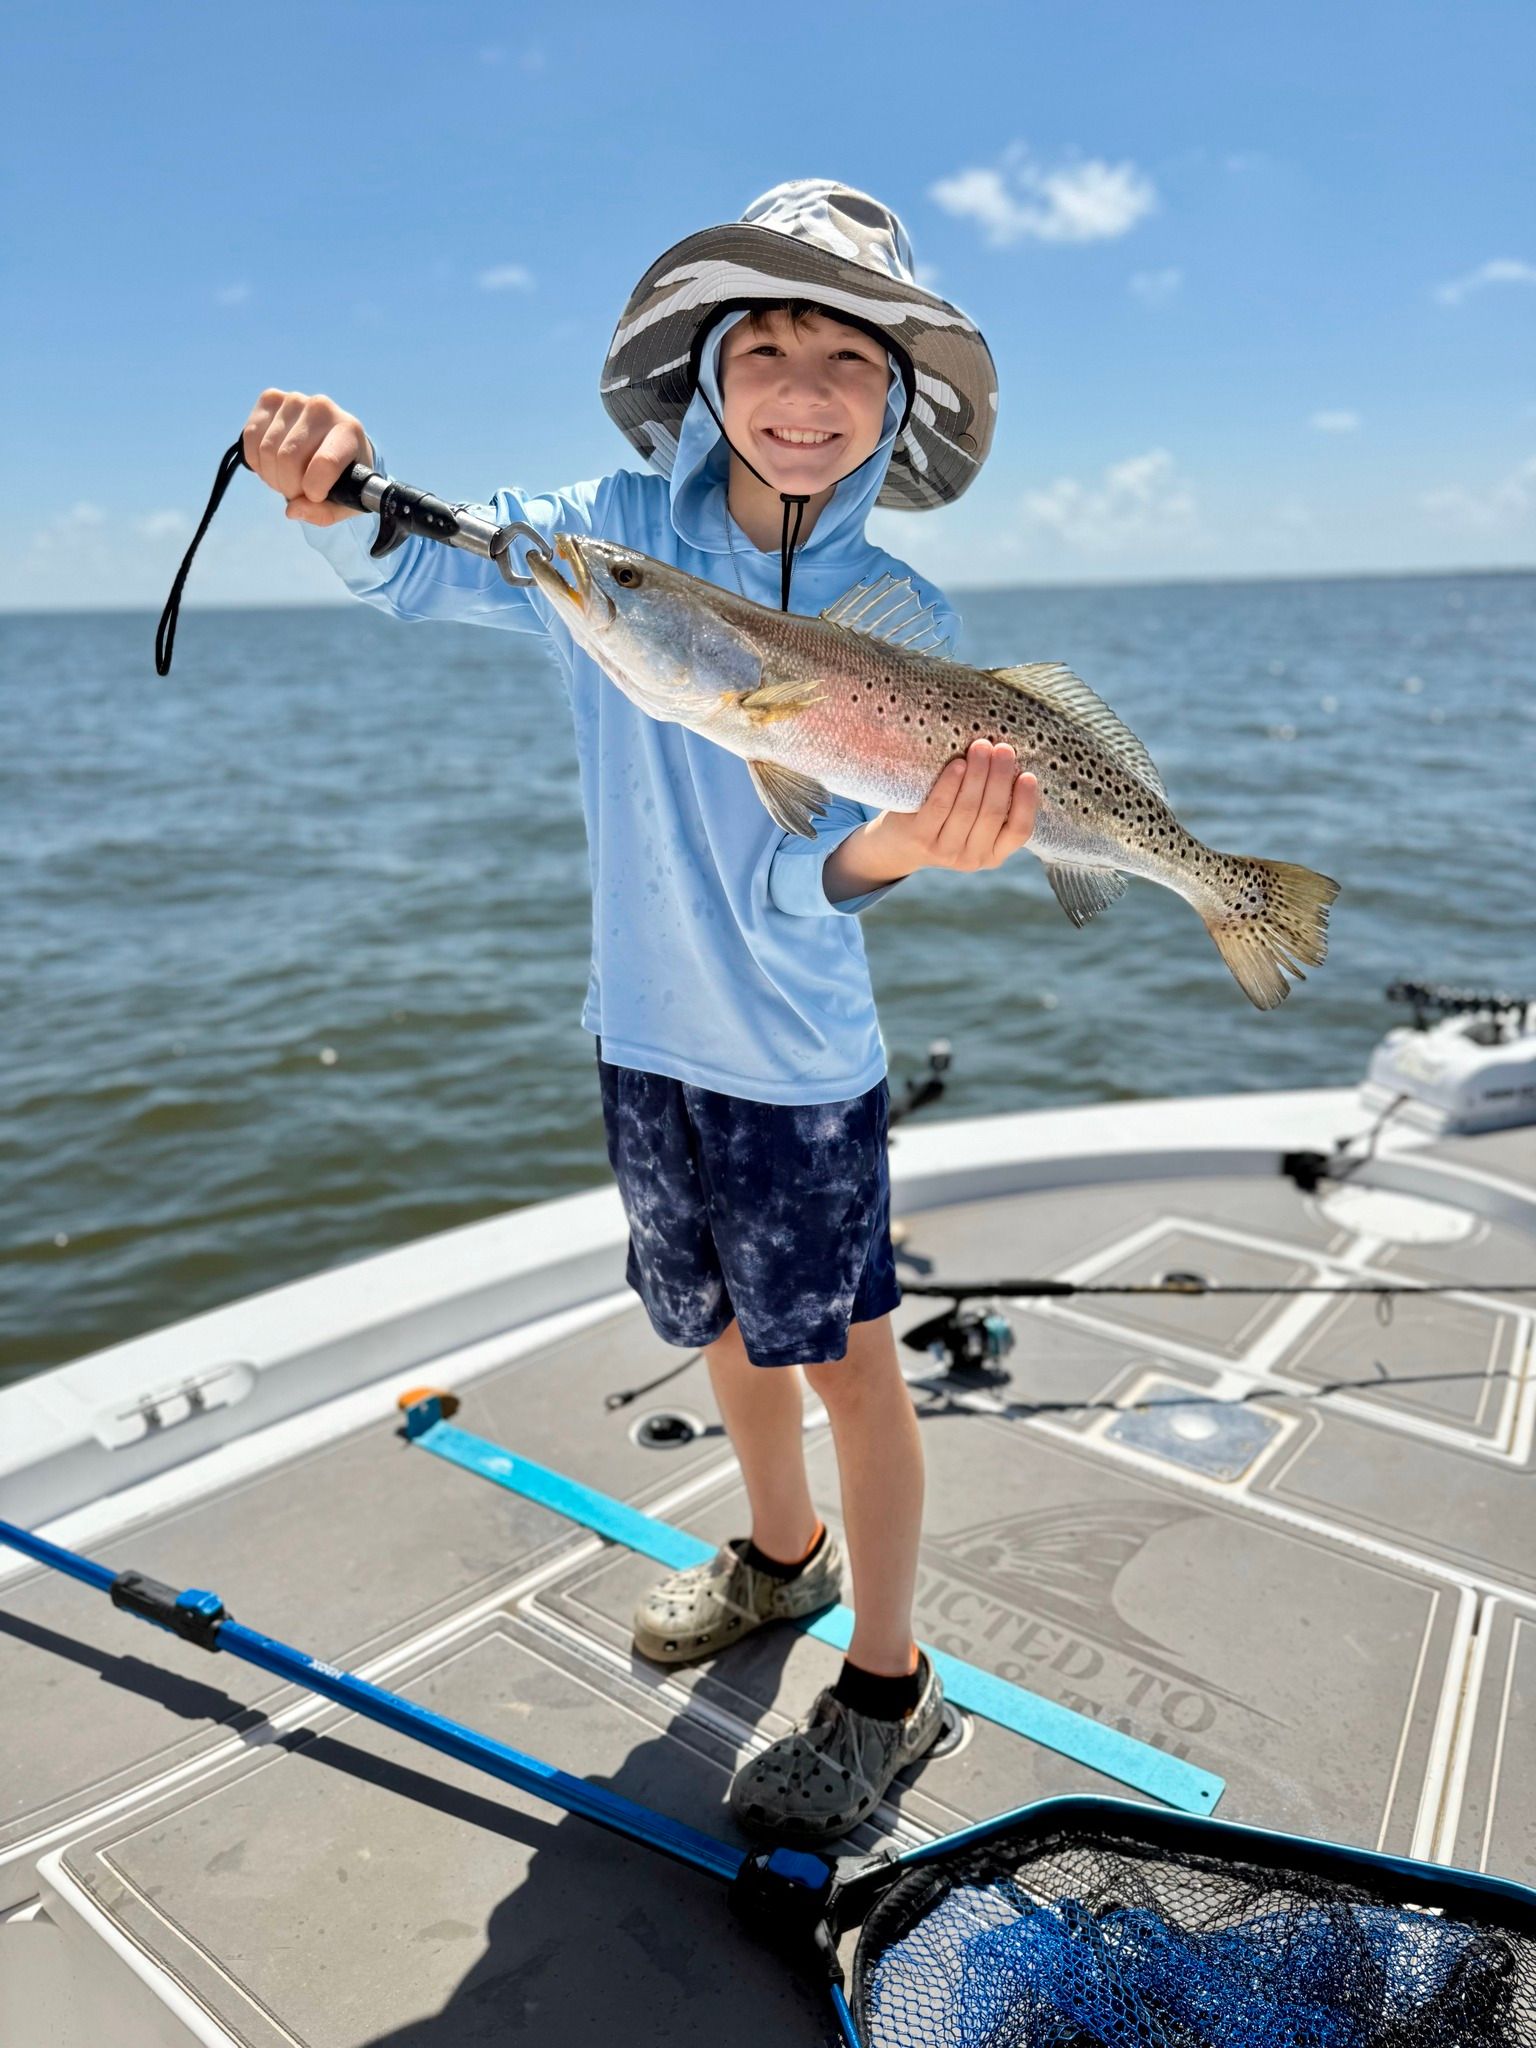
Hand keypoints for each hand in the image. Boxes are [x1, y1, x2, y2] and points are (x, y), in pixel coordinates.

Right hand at [241, 388, 375, 526]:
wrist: (333, 443)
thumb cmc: (343, 475)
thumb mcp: (345, 502)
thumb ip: (324, 513)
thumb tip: (293, 509)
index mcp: (348, 431)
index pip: (325, 462)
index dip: (313, 490)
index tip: (315, 496)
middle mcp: (322, 408)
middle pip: (288, 459)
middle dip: (288, 487)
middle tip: (297, 491)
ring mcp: (294, 400)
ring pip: (267, 450)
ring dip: (272, 476)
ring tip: (286, 478)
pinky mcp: (271, 398)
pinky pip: (251, 436)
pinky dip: (257, 460)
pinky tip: (272, 464)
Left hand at [883, 739, 1038, 872]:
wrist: (899, 844)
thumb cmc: (946, 822)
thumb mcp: (975, 823)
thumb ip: (993, 804)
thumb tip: (1012, 762)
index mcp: (994, 854)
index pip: (1019, 832)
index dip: (1026, 803)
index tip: (1028, 775)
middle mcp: (972, 859)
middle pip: (992, 813)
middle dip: (1000, 777)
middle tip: (1003, 748)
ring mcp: (944, 852)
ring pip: (967, 808)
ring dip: (977, 774)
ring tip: (981, 747)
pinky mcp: (919, 839)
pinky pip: (939, 807)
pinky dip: (950, 783)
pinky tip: (958, 764)